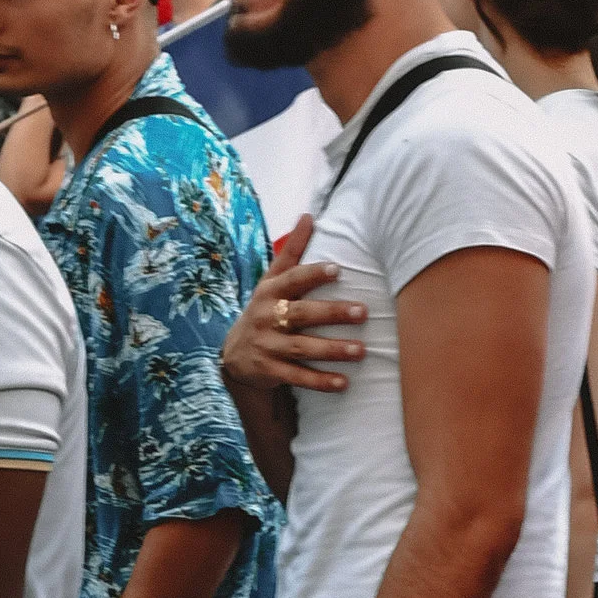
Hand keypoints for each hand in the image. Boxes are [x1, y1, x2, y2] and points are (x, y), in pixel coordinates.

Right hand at [220, 217, 365, 400]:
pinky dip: (320, 381)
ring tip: (361, 351)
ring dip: (332, 350)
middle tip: (363, 312)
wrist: (235, 353)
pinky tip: (343, 383)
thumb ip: (292, 251)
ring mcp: (267, 346)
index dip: (312, 274)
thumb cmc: (266, 308)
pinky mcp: (269, 371)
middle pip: (301, 314)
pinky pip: (297, 377)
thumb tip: (309, 215)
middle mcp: (267, 317)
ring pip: (302, 348)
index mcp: (270, 292)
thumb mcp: (272, 280)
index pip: (292, 280)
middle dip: (332, 313)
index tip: (336, 269)